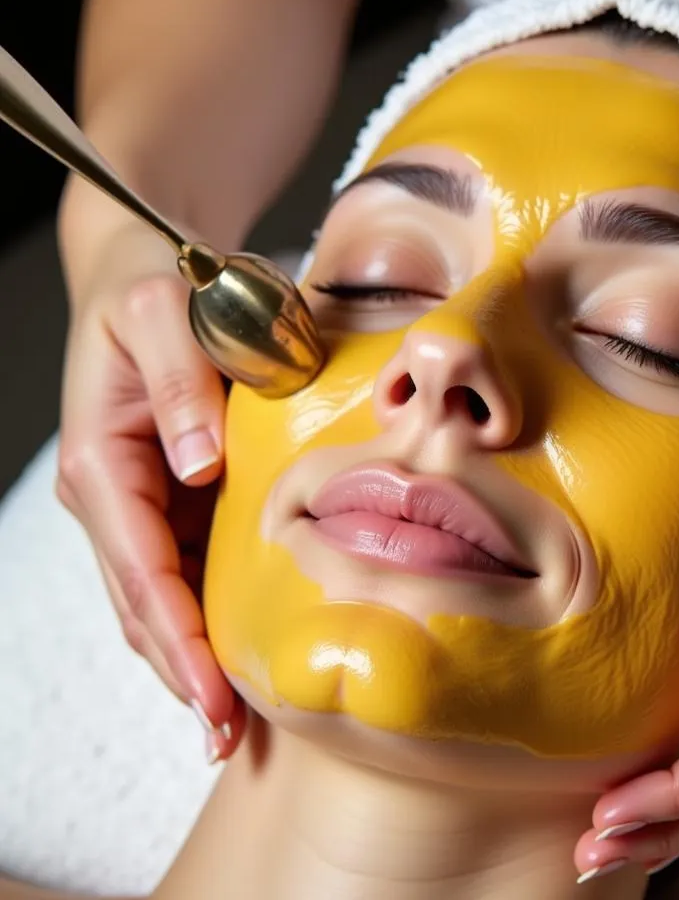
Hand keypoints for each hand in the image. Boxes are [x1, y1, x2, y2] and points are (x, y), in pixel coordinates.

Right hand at [57, 216, 243, 761]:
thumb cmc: (156, 289)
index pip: (139, 566)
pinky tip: (238, 654)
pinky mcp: (171, 499)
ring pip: (160, 599)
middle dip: (182, 673)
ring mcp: (141, 503)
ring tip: (233, 725)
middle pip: (143, 602)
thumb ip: (182, 381)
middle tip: (228, 738)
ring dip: (190, 660)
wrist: (148, 276)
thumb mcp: (163, 312)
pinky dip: (206, 617)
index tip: (212, 695)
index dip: (176, 636)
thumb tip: (198, 465)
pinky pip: (185, 570)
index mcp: (105, 463)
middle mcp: (115, 496)